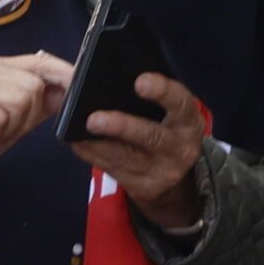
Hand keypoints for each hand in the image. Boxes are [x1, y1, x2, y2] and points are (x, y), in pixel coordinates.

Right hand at [0, 52, 72, 226]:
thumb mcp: (18, 120)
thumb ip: (41, 103)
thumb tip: (69, 89)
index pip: (37, 60)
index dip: (62, 73)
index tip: (79, 83)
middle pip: (32, 87)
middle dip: (25, 116)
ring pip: (19, 101)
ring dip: (9, 126)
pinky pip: (0, 118)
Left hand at [69, 73, 205, 229]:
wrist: (172, 171)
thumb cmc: (161, 125)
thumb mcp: (166, 112)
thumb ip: (143, 98)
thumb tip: (102, 78)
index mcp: (188, 120)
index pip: (181, 102)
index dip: (162, 91)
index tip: (139, 82)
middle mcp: (181, 146)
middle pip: (152, 136)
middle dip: (121, 126)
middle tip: (93, 119)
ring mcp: (164, 170)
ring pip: (127, 157)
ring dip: (98, 145)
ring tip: (76, 133)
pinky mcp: (145, 186)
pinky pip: (113, 169)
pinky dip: (92, 155)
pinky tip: (77, 143)